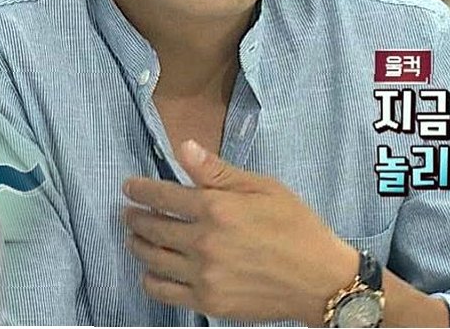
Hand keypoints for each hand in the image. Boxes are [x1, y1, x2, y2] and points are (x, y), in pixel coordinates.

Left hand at [122, 140, 357, 325]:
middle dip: (134, 218)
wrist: (321, 280)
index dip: (139, 190)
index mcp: (216, 208)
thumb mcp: (262, 188)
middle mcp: (204, 242)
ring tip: (133, 238)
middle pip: (152, 227)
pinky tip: (150, 271)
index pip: (161, 195)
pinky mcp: (208, 302)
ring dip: (137, 245)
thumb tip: (183, 147)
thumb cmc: (296, 227)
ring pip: (152, 259)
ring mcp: (204, 275)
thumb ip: (217, 172)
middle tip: (128, 213)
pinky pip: (163, 291)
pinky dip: (150, 279)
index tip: (129, 187)